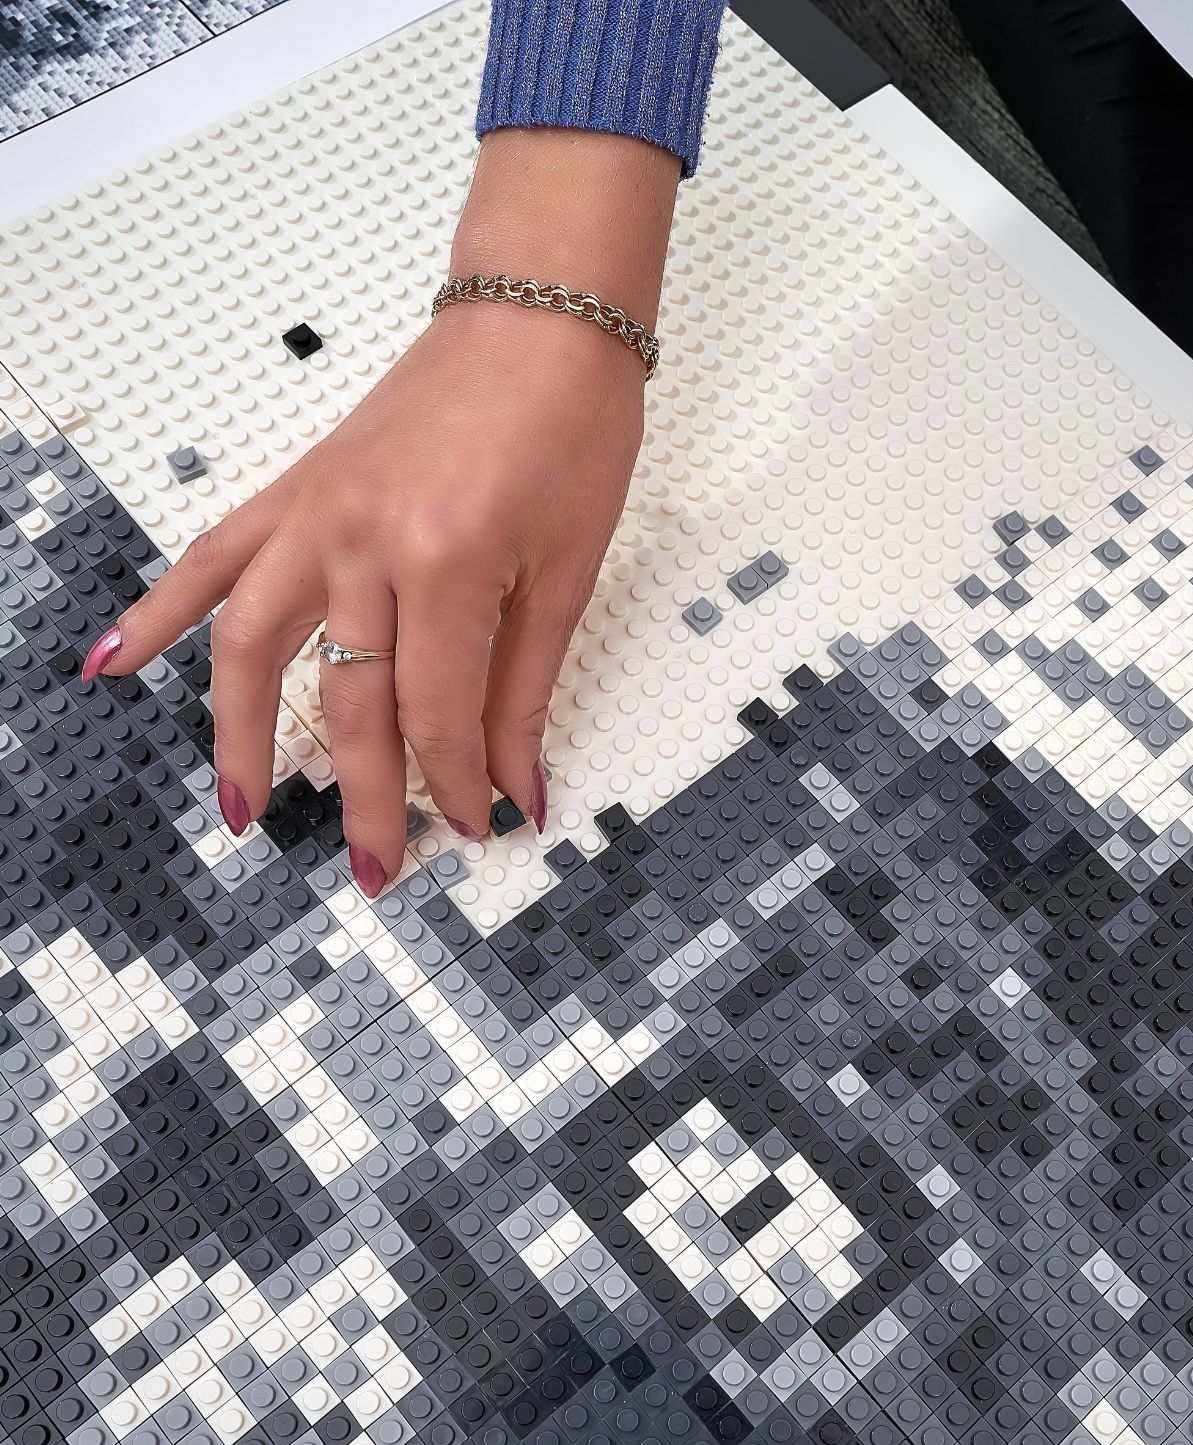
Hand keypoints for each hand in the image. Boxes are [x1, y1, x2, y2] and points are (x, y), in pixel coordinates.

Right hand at [80, 129, 679, 895]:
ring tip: (241, 812)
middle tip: (376, 873)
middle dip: (368, 796)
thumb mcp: (569, 572)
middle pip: (351, 701)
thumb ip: (525, 687)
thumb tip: (514, 788)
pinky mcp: (298, 491)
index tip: (477, 830)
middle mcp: (363, 545)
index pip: (437, 713)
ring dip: (241, 734)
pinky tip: (113, 663)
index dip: (456, 784)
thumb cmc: (575, 435)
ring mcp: (318, 516)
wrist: (539, 319)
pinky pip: (215, 559)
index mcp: (446, 567)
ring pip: (257, 645)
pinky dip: (161, 611)